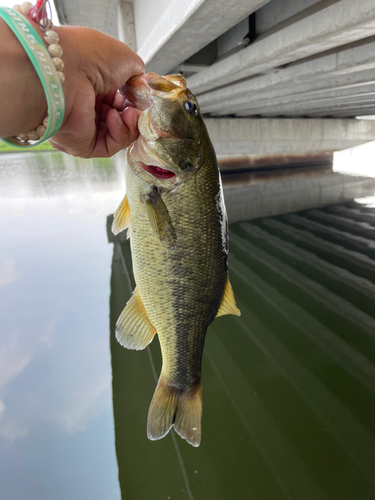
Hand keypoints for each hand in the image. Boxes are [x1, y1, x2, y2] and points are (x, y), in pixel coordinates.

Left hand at [49, 27, 143, 157]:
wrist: (64, 71)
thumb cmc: (88, 57)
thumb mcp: (124, 58)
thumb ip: (138, 73)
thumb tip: (142, 85)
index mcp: (92, 85)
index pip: (119, 101)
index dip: (133, 100)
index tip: (140, 96)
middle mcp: (86, 107)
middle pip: (121, 119)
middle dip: (133, 114)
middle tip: (137, 107)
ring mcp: (84, 127)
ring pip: (119, 136)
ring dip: (129, 124)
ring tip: (129, 112)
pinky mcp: (83, 145)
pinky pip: (110, 147)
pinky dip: (119, 134)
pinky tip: (115, 117)